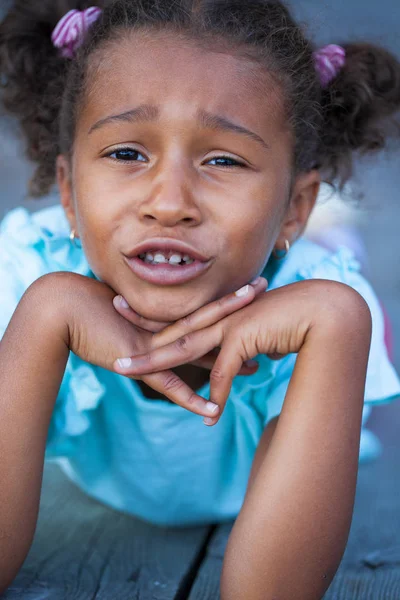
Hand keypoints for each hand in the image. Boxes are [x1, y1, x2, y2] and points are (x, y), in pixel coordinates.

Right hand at [53, 272, 266, 418]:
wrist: (63, 309)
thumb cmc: (90, 309)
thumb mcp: (124, 313)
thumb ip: (144, 315)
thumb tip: (155, 317)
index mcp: (163, 315)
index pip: (203, 309)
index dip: (229, 303)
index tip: (254, 294)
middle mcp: (164, 327)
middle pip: (210, 317)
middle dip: (240, 308)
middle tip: (267, 295)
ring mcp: (155, 344)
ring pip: (199, 346)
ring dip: (229, 354)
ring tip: (262, 364)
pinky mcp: (139, 361)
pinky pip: (170, 385)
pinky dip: (191, 399)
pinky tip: (213, 410)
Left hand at [113, 280, 357, 424]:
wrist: (321, 312)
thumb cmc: (293, 321)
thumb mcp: (262, 336)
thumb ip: (247, 348)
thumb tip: (247, 360)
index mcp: (220, 315)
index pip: (179, 319)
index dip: (152, 319)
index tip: (127, 315)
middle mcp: (219, 319)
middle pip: (169, 330)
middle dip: (136, 333)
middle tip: (107, 331)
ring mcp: (228, 327)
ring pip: (181, 348)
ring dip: (152, 362)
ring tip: (124, 372)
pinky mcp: (243, 339)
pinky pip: (223, 372)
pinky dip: (216, 396)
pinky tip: (208, 415)